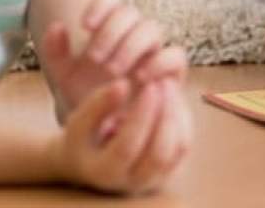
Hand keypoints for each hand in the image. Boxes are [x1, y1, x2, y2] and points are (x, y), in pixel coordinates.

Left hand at [42, 0, 186, 114]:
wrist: (104, 129)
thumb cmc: (87, 97)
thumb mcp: (66, 77)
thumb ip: (56, 53)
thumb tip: (57, 25)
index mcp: (112, 30)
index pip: (112, 1)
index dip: (102, 6)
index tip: (85, 26)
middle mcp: (135, 35)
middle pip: (131, 12)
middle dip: (112, 32)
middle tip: (95, 58)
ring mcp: (155, 52)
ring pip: (152, 29)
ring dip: (131, 45)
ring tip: (113, 71)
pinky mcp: (171, 73)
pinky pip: (176, 56)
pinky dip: (159, 62)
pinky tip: (140, 78)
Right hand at [53, 77, 191, 194]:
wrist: (94, 161)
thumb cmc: (86, 139)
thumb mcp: (80, 122)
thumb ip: (97, 104)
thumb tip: (123, 85)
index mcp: (104, 172)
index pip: (128, 147)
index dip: (142, 115)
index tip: (150, 86)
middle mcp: (132, 182)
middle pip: (159, 153)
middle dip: (166, 113)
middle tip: (163, 82)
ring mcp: (155, 178)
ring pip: (178, 148)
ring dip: (177, 112)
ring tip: (167, 85)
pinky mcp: (171, 168)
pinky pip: (185, 144)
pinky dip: (183, 118)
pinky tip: (172, 97)